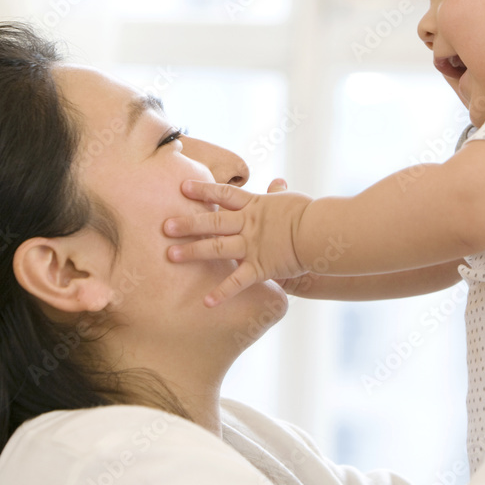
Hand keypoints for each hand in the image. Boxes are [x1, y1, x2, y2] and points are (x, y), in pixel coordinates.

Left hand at [163, 178, 312, 306]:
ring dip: (194, 251)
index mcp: (255, 205)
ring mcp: (252, 246)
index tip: (182, 187)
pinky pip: (238, 281)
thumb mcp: (290, 200)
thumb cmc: (308, 214)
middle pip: (213, 221)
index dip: (203, 190)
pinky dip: (222, 292)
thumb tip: (278, 182)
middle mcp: (249, 224)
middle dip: (188, 223)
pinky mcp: (260, 266)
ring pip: (218, 248)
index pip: (224, 194)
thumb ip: (278, 194)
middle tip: (165, 226)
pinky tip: (206, 302)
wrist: (319, 232)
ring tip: (171, 255)